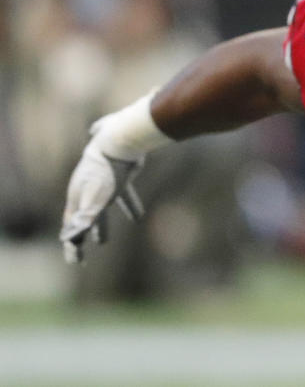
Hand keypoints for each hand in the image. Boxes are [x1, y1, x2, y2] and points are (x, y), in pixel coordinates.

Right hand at [59, 141, 145, 263]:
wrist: (120, 141)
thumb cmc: (106, 172)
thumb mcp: (95, 197)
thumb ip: (85, 217)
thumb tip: (70, 236)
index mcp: (78, 197)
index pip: (71, 226)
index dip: (72, 244)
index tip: (75, 260)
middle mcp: (87, 191)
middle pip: (82, 220)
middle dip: (82, 237)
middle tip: (81, 256)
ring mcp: (104, 184)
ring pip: (101, 210)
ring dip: (101, 226)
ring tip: (103, 242)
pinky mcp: (121, 178)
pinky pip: (124, 197)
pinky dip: (129, 208)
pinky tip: (138, 218)